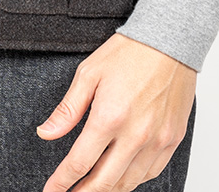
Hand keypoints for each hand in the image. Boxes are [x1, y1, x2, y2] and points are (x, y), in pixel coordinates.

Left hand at [36, 33, 195, 190]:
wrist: (170, 41)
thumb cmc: (129, 52)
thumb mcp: (89, 73)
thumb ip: (67, 109)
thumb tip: (46, 133)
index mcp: (109, 117)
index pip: (79, 163)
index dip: (61, 182)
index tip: (51, 191)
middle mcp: (135, 135)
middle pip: (103, 182)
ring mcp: (157, 140)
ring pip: (128, 183)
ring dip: (107, 190)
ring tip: (91, 189)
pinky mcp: (172, 140)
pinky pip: (150, 173)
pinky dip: (132, 180)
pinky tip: (120, 176)